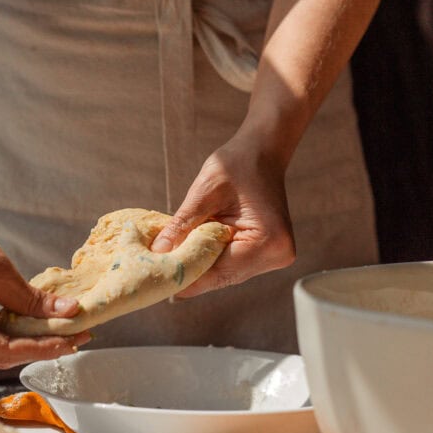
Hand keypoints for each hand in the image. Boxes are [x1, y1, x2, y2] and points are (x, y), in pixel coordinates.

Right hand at [0, 192, 89, 366]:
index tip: (75, 341)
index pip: (3, 352)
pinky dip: (11, 331)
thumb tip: (69, 313)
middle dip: (39, 344)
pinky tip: (37, 323)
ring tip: (63, 330)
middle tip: (77, 336)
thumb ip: (32, 300)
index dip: (43, 347)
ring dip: (27, 339)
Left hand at [151, 135, 295, 297]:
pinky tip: (191, 249)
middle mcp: (276, 255)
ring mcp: (275, 257)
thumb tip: (158, 252)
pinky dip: (210, 258)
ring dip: (199, 265)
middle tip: (156, 270)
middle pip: (222, 277)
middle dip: (190, 272)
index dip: (185, 276)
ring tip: (170, 258)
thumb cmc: (235, 164)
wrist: (261, 152)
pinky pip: (231, 264)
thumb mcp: (204, 192)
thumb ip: (182, 225)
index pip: (219, 272)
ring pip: (225, 274)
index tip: (156, 279)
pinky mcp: (267, 254)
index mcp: (268, 241)